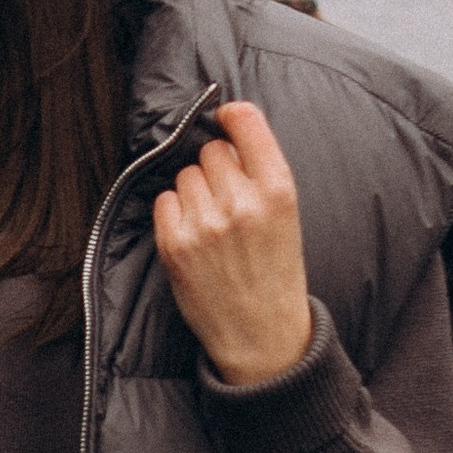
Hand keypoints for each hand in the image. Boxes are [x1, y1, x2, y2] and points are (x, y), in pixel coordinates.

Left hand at [153, 101, 312, 390]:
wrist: (262, 336)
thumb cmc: (275, 272)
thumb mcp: (287, 216)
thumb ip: (260, 171)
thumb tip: (224, 127)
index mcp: (279, 191)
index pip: (246, 122)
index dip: (232, 116)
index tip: (225, 118)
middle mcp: (242, 203)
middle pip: (211, 150)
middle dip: (215, 167)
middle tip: (227, 198)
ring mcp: (205, 224)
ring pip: (185, 174)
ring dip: (194, 191)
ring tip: (213, 223)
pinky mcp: (175, 243)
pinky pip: (164, 199)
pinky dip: (175, 212)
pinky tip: (194, 235)